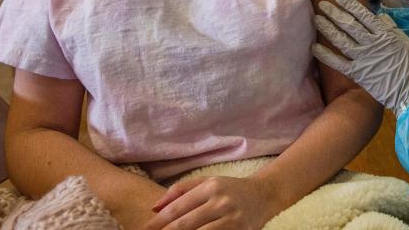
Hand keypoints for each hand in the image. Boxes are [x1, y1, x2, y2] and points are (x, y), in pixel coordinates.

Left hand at [143, 175, 278, 229]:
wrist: (264, 196)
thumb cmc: (230, 189)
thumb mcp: (207, 182)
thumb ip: (180, 191)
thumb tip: (154, 208)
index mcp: (211, 187)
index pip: (177, 208)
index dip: (157, 222)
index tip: (144, 229)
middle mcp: (221, 202)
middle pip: (184, 225)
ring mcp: (232, 219)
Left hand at [312, 0, 408, 111]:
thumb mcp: (406, 42)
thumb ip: (392, 28)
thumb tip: (380, 16)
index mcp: (385, 34)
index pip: (363, 15)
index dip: (348, 4)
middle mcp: (371, 44)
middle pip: (349, 25)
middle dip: (334, 13)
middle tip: (322, 5)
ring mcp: (363, 59)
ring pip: (341, 40)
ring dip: (327, 29)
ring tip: (317, 19)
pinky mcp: (357, 73)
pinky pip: (338, 63)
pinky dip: (325, 56)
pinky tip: (315, 48)